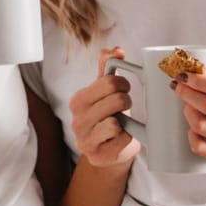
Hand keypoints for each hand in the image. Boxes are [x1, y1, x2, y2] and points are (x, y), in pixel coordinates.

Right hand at [68, 48, 141, 171]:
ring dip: (126, 121)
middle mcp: (77, 120)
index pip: (108, 82)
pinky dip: (127, 138)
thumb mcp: (105, 93)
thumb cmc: (108, 118)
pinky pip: (121, 140)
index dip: (123, 83)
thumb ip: (107, 68)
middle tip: (125, 106)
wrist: (109, 151)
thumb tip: (116, 50)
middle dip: (127, 101)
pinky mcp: (98, 156)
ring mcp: (85, 140)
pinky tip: (121, 138)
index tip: (124, 89)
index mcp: (78, 100)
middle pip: (116, 100)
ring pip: (116, 122)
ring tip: (123, 123)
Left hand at [177, 72, 205, 163]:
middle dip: (187, 93)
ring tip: (188, 106)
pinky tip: (193, 127)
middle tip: (179, 87)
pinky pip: (199, 146)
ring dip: (188, 112)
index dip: (200, 81)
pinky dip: (191, 134)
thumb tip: (192, 70)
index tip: (185, 76)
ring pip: (200, 125)